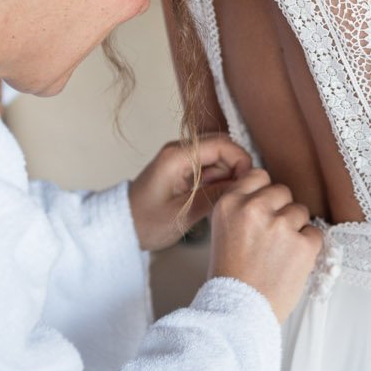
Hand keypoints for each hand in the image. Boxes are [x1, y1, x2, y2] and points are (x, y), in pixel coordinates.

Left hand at [128, 135, 252, 252]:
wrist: (123, 226)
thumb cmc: (145, 222)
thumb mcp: (183, 214)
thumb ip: (215, 196)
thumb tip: (244, 185)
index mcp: (177, 156)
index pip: (222, 144)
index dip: (241, 161)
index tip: (248, 183)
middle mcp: (180, 150)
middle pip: (223, 147)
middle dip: (237, 168)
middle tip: (239, 194)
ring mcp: (182, 158)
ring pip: (220, 157)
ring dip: (229, 175)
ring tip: (225, 199)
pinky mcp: (184, 168)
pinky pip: (211, 167)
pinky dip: (220, 180)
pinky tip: (216, 198)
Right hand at [207, 169, 321, 321]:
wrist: (239, 311)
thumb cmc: (231, 276)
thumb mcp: (223, 231)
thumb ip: (243, 208)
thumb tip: (269, 194)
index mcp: (230, 204)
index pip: (258, 176)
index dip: (264, 194)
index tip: (264, 211)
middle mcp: (254, 209)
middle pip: (282, 191)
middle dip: (281, 211)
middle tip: (271, 239)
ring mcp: (280, 225)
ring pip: (300, 211)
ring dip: (295, 230)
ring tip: (279, 255)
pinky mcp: (302, 244)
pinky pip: (315, 233)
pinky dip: (308, 248)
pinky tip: (291, 263)